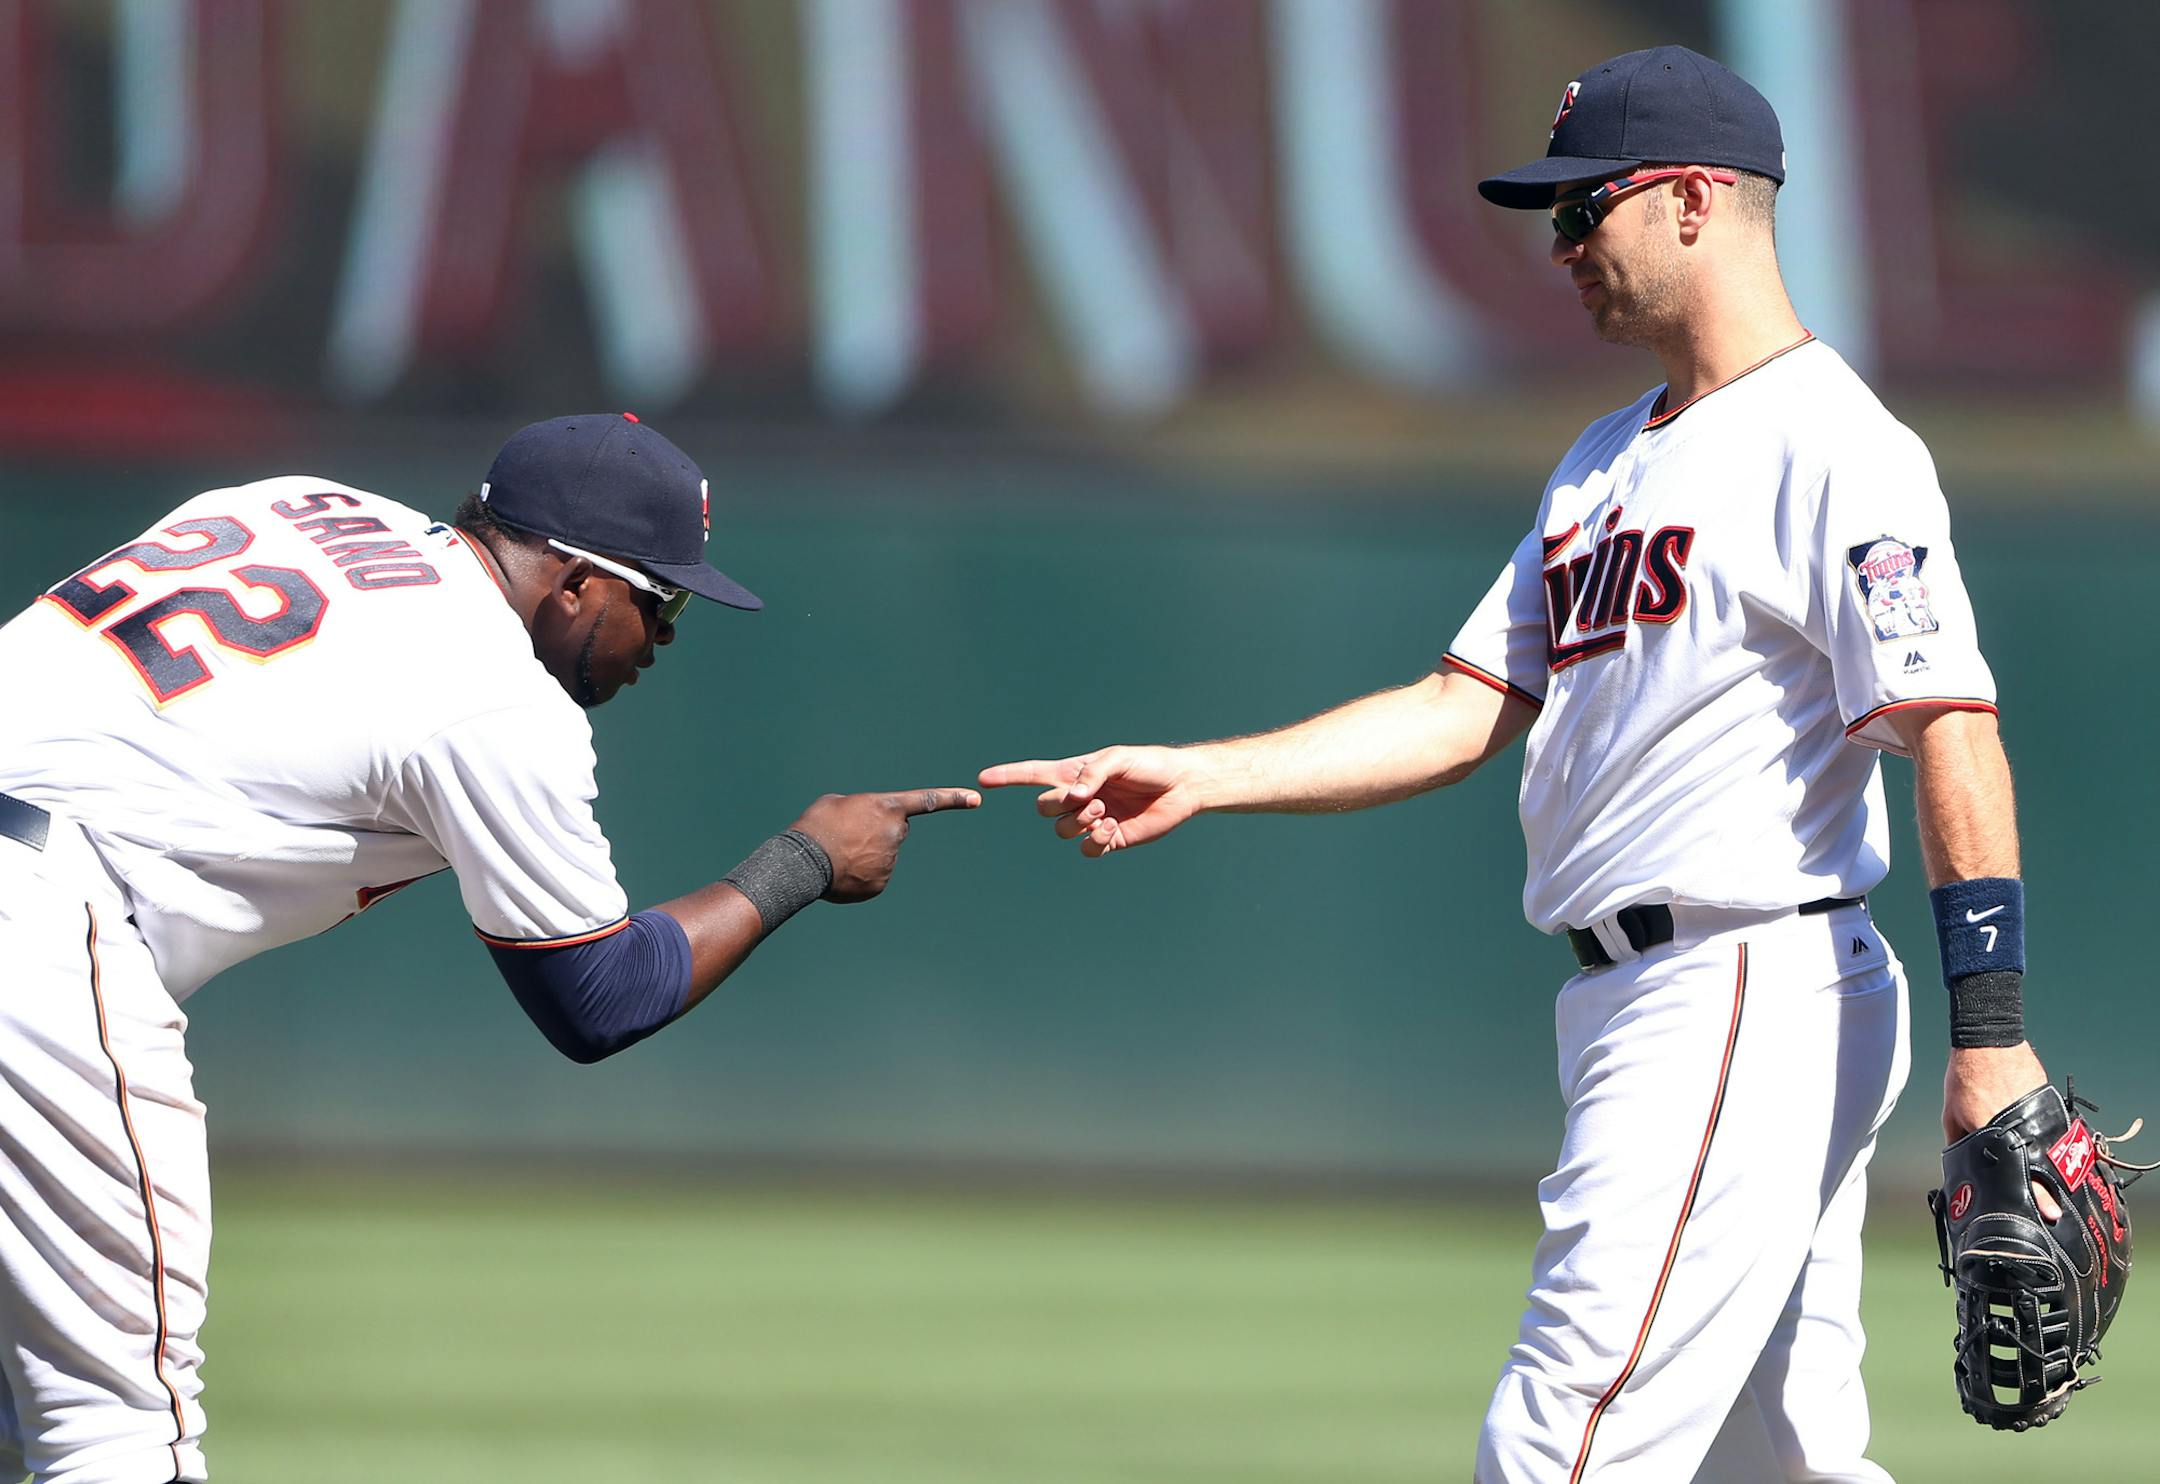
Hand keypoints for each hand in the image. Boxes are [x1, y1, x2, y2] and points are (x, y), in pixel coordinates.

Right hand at [790, 787, 979, 902]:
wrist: (803, 862)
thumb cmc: (816, 826)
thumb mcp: (838, 804)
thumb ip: (862, 811)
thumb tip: (864, 827)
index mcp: (887, 807)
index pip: (927, 801)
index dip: (953, 799)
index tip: (976, 799)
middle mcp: (895, 833)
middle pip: (896, 830)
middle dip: (878, 832)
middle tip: (848, 834)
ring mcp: (890, 861)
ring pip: (882, 855)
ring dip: (865, 854)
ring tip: (839, 854)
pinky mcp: (881, 884)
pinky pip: (874, 876)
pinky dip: (860, 874)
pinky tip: (841, 871)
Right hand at [978, 746, 1201, 856]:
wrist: (1181, 786)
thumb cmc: (1150, 764)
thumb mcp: (1119, 758)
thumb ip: (1093, 772)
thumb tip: (1074, 797)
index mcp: (1075, 773)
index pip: (1034, 774)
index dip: (1008, 777)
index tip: (983, 779)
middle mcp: (1079, 798)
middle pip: (1043, 808)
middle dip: (1059, 805)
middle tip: (1092, 798)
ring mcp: (1092, 820)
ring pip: (1061, 830)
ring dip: (1080, 822)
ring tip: (1105, 811)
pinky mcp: (1109, 840)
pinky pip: (1086, 849)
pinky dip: (1094, 841)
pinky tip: (1112, 828)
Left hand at [1945, 1042, 2060, 1220]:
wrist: (1988, 1041)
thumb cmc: (1965, 1077)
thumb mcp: (1952, 1113)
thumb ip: (1959, 1141)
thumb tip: (1960, 1162)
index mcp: (1993, 1131)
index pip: (2020, 1171)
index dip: (2037, 1195)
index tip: (2051, 1213)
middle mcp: (2021, 1126)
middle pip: (2041, 1164)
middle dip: (2046, 1185)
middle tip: (2053, 1205)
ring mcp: (2038, 1113)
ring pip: (2049, 1147)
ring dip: (2049, 1162)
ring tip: (2051, 1178)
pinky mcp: (2047, 1101)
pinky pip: (2050, 1127)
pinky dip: (2048, 1138)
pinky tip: (2045, 1146)